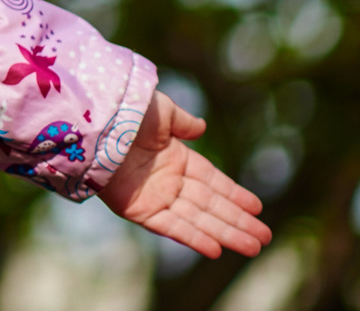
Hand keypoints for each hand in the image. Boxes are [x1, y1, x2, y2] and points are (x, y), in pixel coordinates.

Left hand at [99, 90, 272, 257]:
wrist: (95, 122)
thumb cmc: (126, 110)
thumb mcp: (161, 111)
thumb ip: (182, 122)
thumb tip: (201, 127)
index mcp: (174, 157)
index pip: (212, 181)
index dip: (234, 194)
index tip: (257, 208)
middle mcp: (167, 180)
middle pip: (210, 205)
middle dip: (238, 221)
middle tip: (264, 237)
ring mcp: (154, 197)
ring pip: (198, 220)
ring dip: (225, 234)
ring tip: (253, 248)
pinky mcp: (139, 211)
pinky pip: (172, 227)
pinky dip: (194, 238)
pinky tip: (217, 249)